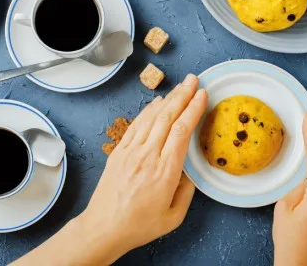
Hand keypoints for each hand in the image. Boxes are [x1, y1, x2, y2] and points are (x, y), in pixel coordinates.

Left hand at [13, 74, 207, 265]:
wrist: (104, 228)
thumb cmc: (139, 225)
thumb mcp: (174, 216)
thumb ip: (187, 191)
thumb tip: (191, 170)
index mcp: (165, 172)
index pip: (181, 131)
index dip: (193, 109)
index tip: (202, 95)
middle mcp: (147, 156)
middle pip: (167, 117)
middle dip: (182, 95)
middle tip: (193, 79)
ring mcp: (131, 152)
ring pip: (151, 117)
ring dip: (167, 99)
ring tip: (180, 86)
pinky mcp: (118, 151)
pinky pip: (136, 125)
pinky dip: (148, 110)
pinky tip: (157, 103)